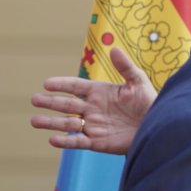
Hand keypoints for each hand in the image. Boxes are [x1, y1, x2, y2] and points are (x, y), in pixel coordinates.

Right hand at [30, 47, 156, 154]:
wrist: (156, 126)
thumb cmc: (148, 102)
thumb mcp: (138, 82)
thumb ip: (125, 66)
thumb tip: (114, 48)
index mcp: (99, 92)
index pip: (75, 86)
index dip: (61, 84)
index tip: (46, 83)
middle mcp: (92, 108)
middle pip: (66, 104)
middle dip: (50, 102)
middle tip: (34, 99)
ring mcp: (93, 125)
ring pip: (67, 123)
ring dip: (51, 122)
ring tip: (34, 120)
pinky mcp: (96, 142)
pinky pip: (77, 141)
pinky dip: (65, 141)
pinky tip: (52, 139)